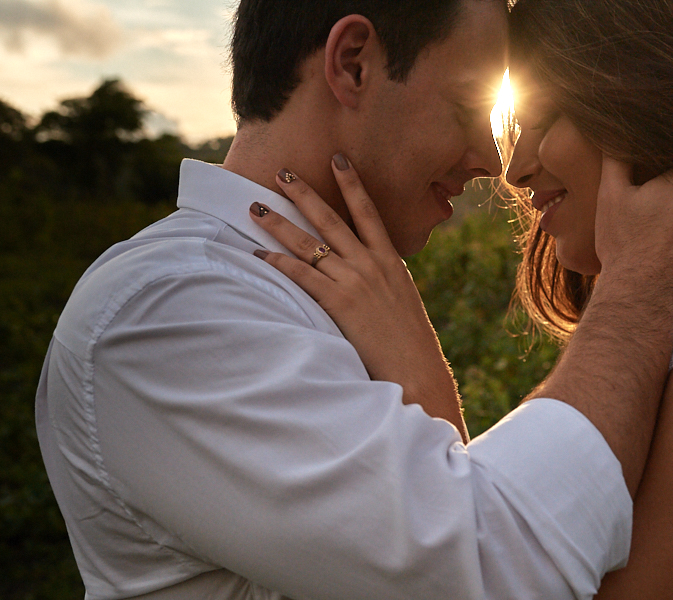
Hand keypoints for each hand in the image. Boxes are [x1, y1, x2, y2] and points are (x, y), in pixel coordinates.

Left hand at [251, 156, 466, 440]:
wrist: (416, 368)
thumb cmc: (409, 343)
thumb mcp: (403, 301)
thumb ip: (384, 281)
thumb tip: (369, 274)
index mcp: (390, 261)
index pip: (368, 212)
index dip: (352, 183)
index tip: (338, 158)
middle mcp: (371, 264)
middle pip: (331, 219)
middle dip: (304, 193)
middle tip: (282, 171)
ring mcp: (354, 281)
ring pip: (310, 243)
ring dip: (279, 223)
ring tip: (256, 206)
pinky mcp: (339, 302)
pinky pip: (302, 275)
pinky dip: (278, 262)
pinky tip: (259, 253)